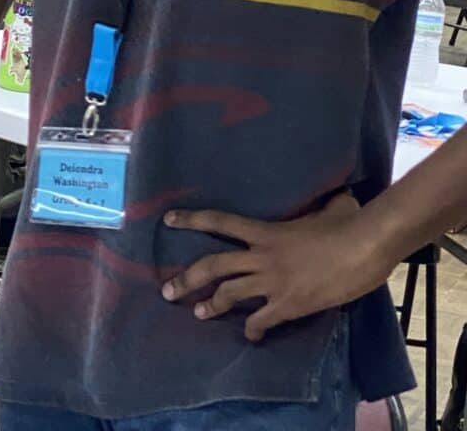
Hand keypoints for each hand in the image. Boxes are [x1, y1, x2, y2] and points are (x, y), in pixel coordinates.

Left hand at [161, 193, 393, 340]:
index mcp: (266, 230)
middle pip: (213, 265)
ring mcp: (273, 282)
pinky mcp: (289, 305)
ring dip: (211, 306)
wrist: (363, 248)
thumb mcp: (331, 206)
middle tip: (168, 291)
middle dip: (187, 278)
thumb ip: (325, 202)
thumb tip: (341, 195)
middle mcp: (262, 256)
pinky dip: (253, 330)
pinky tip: (251, 336)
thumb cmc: (348, 224)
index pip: (220, 221)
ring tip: (198, 313)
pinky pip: (261, 321)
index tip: (167, 220)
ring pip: (229, 295)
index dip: (191, 219)